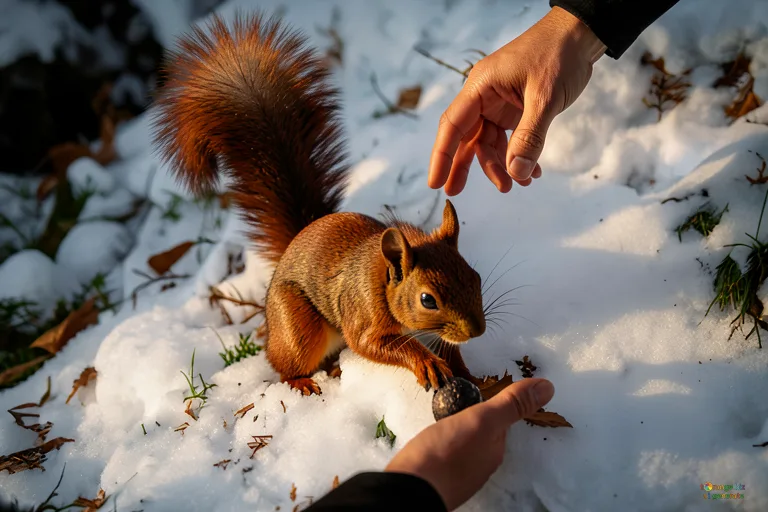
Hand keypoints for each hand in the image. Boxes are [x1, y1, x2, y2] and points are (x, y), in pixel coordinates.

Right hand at [385, 378, 554, 510]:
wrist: (410, 488)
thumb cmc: (446, 452)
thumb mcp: (482, 420)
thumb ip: (510, 404)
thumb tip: (548, 387)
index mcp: (494, 452)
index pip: (499, 424)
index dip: (490, 407)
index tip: (478, 395)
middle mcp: (479, 466)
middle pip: (481, 436)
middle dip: (473, 420)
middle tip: (458, 403)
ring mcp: (458, 475)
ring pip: (462, 446)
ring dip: (456, 433)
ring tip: (443, 420)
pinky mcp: (436, 478)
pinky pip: (444, 455)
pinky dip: (441, 445)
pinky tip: (430, 441)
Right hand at [427, 7, 605, 195]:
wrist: (580, 34)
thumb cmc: (558, 54)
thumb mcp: (544, 98)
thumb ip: (530, 137)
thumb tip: (516, 173)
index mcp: (481, 87)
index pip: (453, 125)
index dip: (441, 156)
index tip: (435, 182)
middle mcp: (485, 97)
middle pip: (467, 138)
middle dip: (465, 166)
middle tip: (456, 193)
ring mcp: (500, 104)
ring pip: (490, 143)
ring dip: (501, 166)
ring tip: (517, 185)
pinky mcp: (516, 110)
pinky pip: (510, 139)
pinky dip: (519, 156)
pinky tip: (532, 172)